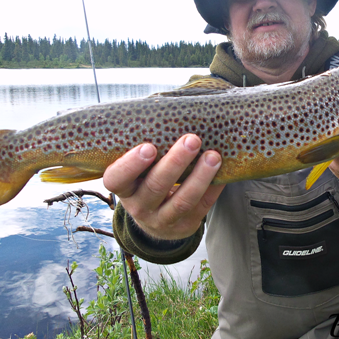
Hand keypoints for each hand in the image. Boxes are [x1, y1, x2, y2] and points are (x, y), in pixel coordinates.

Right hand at [103, 134, 224, 239]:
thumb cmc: (148, 180)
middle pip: (155, 186)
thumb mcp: (139, 171)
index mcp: (124, 189)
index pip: (117, 179)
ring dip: (200, 176)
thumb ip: (146, 149)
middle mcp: (140, 207)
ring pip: (182, 200)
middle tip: (192, 140)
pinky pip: (202, 207)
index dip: (130, 165)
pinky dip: (213, 188)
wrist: (157, 219)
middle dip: (175, 162)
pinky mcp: (185, 226)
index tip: (148, 147)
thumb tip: (169, 112)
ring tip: (213, 156)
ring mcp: (163, 220)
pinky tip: (222, 172)